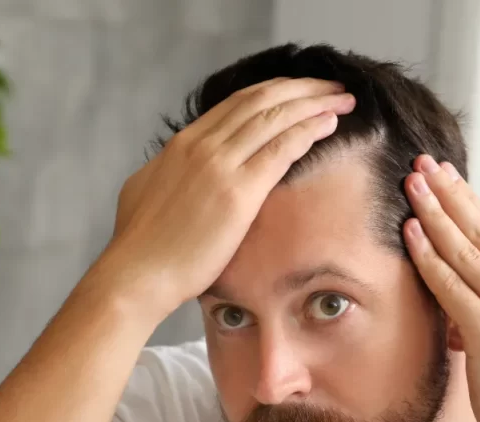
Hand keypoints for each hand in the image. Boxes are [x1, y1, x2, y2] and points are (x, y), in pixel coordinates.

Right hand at [102, 77, 355, 316]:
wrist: (136, 274)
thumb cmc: (141, 247)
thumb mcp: (148, 192)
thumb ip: (170, 172)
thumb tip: (176, 168)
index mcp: (182, 145)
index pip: (236, 104)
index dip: (274, 93)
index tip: (299, 93)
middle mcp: (201, 145)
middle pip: (260, 100)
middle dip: (301, 89)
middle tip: (331, 88)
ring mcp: (218, 165)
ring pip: (275, 116)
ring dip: (314, 103)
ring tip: (342, 100)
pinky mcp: (237, 192)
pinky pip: (281, 148)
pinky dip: (309, 129)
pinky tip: (330, 124)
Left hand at [402, 155, 479, 421]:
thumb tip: (451, 297)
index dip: (468, 201)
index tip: (444, 175)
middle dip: (449, 194)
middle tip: (422, 164)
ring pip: (466, 251)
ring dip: (435, 214)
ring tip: (412, 185)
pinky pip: (453, 287)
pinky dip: (430, 257)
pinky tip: (412, 233)